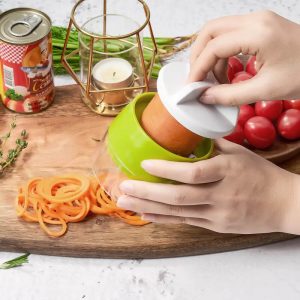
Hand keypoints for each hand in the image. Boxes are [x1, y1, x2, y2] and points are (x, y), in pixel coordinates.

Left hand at [117, 139, 299, 233]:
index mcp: (227, 171)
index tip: (144, 164)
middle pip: (178, 197)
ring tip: (125, 202)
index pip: (192, 172)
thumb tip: (187, 136)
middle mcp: (221, 194)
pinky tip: (145, 214)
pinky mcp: (215, 226)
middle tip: (123, 188)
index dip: (166, 170)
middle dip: (147, 192)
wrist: (284, 204)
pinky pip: (185, 222)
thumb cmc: (261, 175)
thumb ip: (212, 145)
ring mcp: (217, 214)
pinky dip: (163, 218)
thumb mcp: (239, 154)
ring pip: (177, 212)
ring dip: (148, 207)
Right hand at [189, 10, 299, 105]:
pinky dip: (222, 53)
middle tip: (197, 79)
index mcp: (257, 32)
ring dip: (210, 55)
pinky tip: (225, 71)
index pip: (214, 46)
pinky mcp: (261, 26)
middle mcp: (255, 19)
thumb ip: (230, 95)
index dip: (198, 68)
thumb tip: (205, 97)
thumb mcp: (265, 90)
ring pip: (219, 31)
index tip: (192, 87)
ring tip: (213, 80)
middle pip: (210, 30)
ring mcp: (258, 20)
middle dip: (198, 55)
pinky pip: (231, 35)